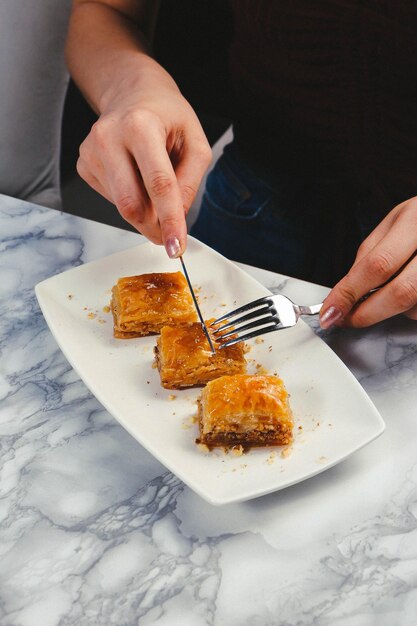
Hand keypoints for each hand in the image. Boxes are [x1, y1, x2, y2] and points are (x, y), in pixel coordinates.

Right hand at [76, 59, 211, 256]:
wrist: (132, 92)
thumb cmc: (167, 115)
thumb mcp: (195, 141)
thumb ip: (190, 182)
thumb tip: (178, 219)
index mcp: (140, 126)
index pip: (158, 184)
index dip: (170, 220)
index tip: (176, 247)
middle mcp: (108, 137)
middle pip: (132, 205)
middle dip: (155, 225)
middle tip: (171, 232)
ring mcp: (90, 152)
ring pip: (122, 207)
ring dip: (145, 209)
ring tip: (153, 180)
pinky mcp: (84, 165)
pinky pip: (112, 200)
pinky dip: (131, 198)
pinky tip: (135, 176)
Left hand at [320, 196, 416, 327]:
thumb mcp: (395, 222)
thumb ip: (370, 254)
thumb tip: (343, 292)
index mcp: (416, 220)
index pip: (378, 264)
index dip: (349, 292)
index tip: (330, 311)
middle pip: (400, 292)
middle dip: (366, 312)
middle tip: (346, 318)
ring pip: (414, 307)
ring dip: (392, 309)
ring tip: (389, 289)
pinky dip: (410, 308)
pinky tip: (410, 289)